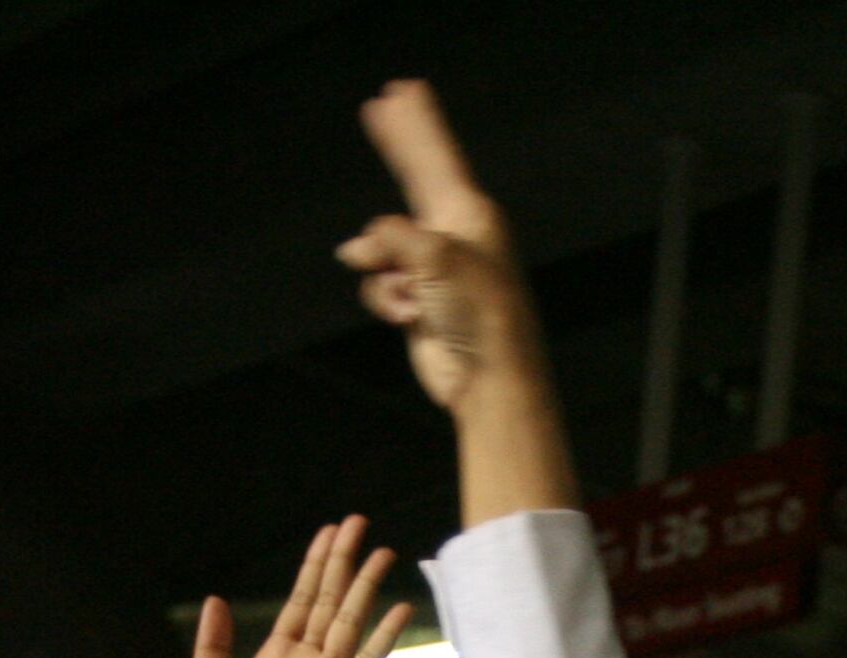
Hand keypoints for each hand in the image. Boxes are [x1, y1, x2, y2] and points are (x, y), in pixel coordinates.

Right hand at [338, 81, 543, 413]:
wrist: (488, 379)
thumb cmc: (478, 313)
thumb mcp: (434, 257)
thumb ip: (391, 236)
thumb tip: (358, 250)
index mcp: (470, 215)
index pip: (437, 155)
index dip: (416, 122)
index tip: (403, 89)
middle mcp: (453, 235)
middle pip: (415, 178)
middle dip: (397, 148)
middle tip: (380, 108)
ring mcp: (434, 268)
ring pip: (382, 248)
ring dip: (385, 275)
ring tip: (411, 300)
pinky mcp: (419, 300)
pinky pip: (382, 285)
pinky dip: (387, 301)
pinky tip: (409, 319)